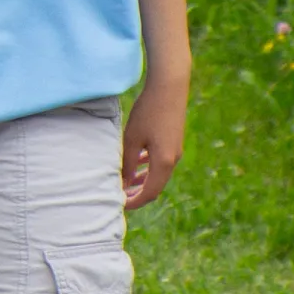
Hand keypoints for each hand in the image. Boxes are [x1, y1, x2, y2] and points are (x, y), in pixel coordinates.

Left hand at [120, 74, 187, 209]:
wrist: (169, 89)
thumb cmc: (148, 112)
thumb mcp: (132, 139)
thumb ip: (127, 163)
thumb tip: (123, 183)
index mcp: (163, 163)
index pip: (149, 192)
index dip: (134, 201)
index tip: (119, 205)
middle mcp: (173, 160)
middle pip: (155, 186)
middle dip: (138, 193)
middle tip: (121, 197)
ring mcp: (175, 151)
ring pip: (157, 173)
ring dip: (142, 180)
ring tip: (125, 183)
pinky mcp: (173, 141)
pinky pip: (160, 162)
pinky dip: (148, 166)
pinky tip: (136, 162)